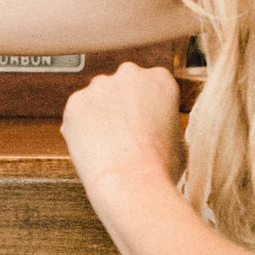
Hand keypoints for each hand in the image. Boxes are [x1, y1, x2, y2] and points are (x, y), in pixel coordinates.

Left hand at [61, 63, 184, 213]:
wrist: (132, 181)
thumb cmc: (159, 167)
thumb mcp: (178, 138)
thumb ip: (163, 122)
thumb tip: (155, 130)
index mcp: (160, 79)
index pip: (150, 86)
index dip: (146, 109)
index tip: (144, 125)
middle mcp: (130, 74)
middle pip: (121, 88)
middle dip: (120, 107)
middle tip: (124, 136)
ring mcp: (100, 86)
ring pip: (96, 100)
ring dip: (99, 116)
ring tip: (108, 146)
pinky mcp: (76, 101)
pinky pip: (77, 114)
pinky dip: (80, 128)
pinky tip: (93, 148)